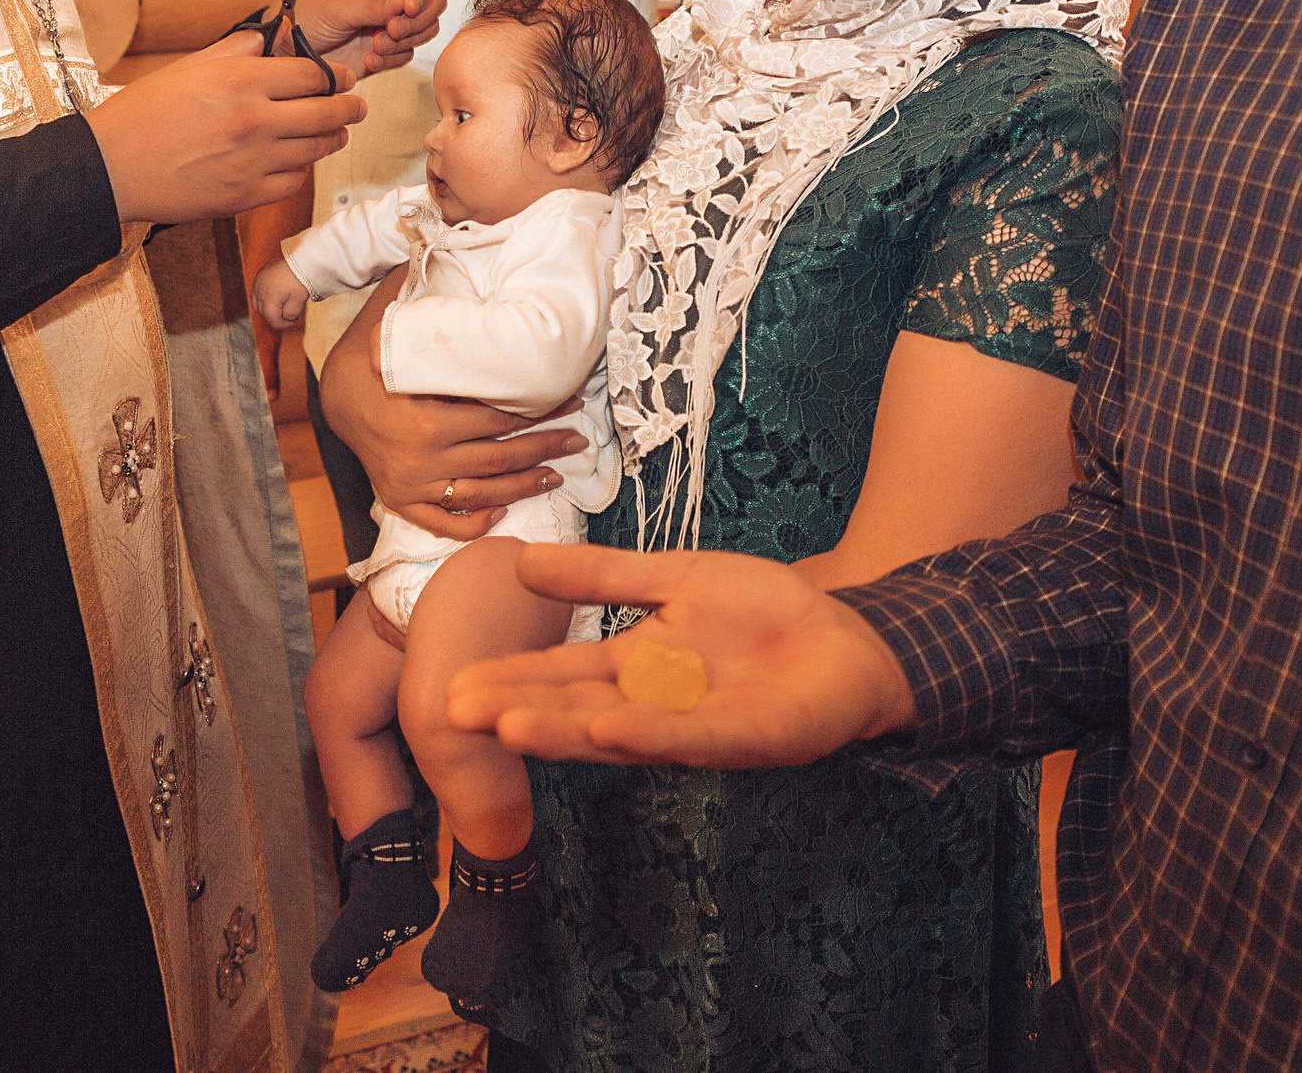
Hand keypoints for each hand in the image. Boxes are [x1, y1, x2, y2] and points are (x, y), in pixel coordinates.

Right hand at [87, 32, 365, 223]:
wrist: (111, 168)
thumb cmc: (141, 114)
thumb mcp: (187, 67)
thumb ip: (235, 50)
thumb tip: (269, 35)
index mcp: (240, 81)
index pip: (312, 75)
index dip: (336, 76)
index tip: (344, 77)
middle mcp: (253, 121)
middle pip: (326, 113)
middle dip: (350, 108)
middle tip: (357, 106)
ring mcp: (252, 162)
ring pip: (315, 149)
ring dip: (333, 139)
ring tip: (338, 132)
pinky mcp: (244, 196)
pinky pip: (292, 181)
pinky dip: (302, 169)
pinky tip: (301, 161)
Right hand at [251, 256, 310, 329]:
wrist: (300, 254)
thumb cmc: (300, 276)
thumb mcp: (299, 299)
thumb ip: (290, 313)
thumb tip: (286, 318)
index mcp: (268, 297)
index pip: (272, 319)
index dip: (283, 324)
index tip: (294, 320)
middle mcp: (259, 290)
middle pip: (263, 312)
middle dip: (276, 317)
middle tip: (289, 315)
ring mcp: (257, 281)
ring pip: (257, 304)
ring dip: (268, 309)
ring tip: (282, 307)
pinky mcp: (260, 275)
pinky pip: (257, 292)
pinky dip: (264, 299)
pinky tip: (276, 297)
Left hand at [290, 0, 443, 78]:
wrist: (292, 49)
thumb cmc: (307, 14)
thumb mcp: (338, 6)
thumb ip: (374, 5)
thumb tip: (406, 0)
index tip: (409, 9)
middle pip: (433, 2)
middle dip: (416, 21)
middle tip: (390, 31)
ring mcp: (392, 20)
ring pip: (425, 29)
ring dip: (404, 41)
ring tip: (375, 46)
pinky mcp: (389, 47)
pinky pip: (408, 53)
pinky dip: (392, 58)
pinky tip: (370, 58)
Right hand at [317, 268, 582, 539]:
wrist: (332, 398)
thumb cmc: (371, 352)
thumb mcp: (396, 314)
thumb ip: (428, 288)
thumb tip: (454, 239)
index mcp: (425, 418)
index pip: (500, 418)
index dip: (542, 409)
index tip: (572, 398)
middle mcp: (421, 458)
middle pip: (501, 457)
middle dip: (546, 446)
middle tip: (578, 438)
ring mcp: (411, 484)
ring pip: (483, 492)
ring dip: (526, 486)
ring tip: (558, 474)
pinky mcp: (401, 500)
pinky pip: (443, 522)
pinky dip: (474, 523)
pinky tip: (502, 513)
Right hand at [445, 544, 921, 767]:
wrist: (847, 638)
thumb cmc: (762, 613)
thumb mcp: (674, 578)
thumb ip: (603, 575)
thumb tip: (524, 564)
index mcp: (634, 669)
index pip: (561, 675)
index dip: (511, 679)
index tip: (453, 684)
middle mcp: (654, 707)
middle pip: (577, 708)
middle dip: (519, 710)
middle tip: (456, 711)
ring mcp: (697, 726)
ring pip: (622, 730)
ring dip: (566, 730)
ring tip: (510, 725)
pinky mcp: (747, 737)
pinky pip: (691, 737)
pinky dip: (648, 734)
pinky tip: (607, 729)